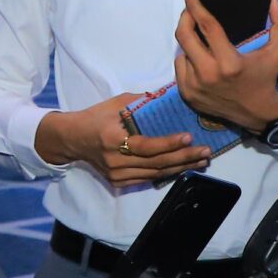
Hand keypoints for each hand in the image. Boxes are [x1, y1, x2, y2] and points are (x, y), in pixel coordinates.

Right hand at [36, 91, 212, 185]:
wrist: (72, 139)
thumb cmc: (96, 116)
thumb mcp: (116, 103)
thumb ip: (142, 102)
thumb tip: (169, 95)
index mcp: (113, 139)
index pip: (146, 146)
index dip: (168, 143)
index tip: (188, 137)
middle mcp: (115, 161)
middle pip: (156, 162)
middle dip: (184, 157)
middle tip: (205, 151)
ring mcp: (117, 174)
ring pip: (156, 174)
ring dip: (181, 167)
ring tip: (201, 160)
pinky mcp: (119, 182)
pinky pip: (149, 179)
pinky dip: (168, 173)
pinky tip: (184, 167)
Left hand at [175, 0, 277, 135]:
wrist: (258, 113)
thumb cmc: (267, 79)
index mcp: (229, 63)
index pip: (207, 27)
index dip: (196, 7)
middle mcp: (208, 75)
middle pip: (185, 36)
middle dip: (185, 18)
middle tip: (189, 10)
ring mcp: (195, 86)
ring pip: (182, 52)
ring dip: (189, 42)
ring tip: (201, 40)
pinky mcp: (188, 95)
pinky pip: (180, 68)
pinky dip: (187, 60)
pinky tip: (199, 59)